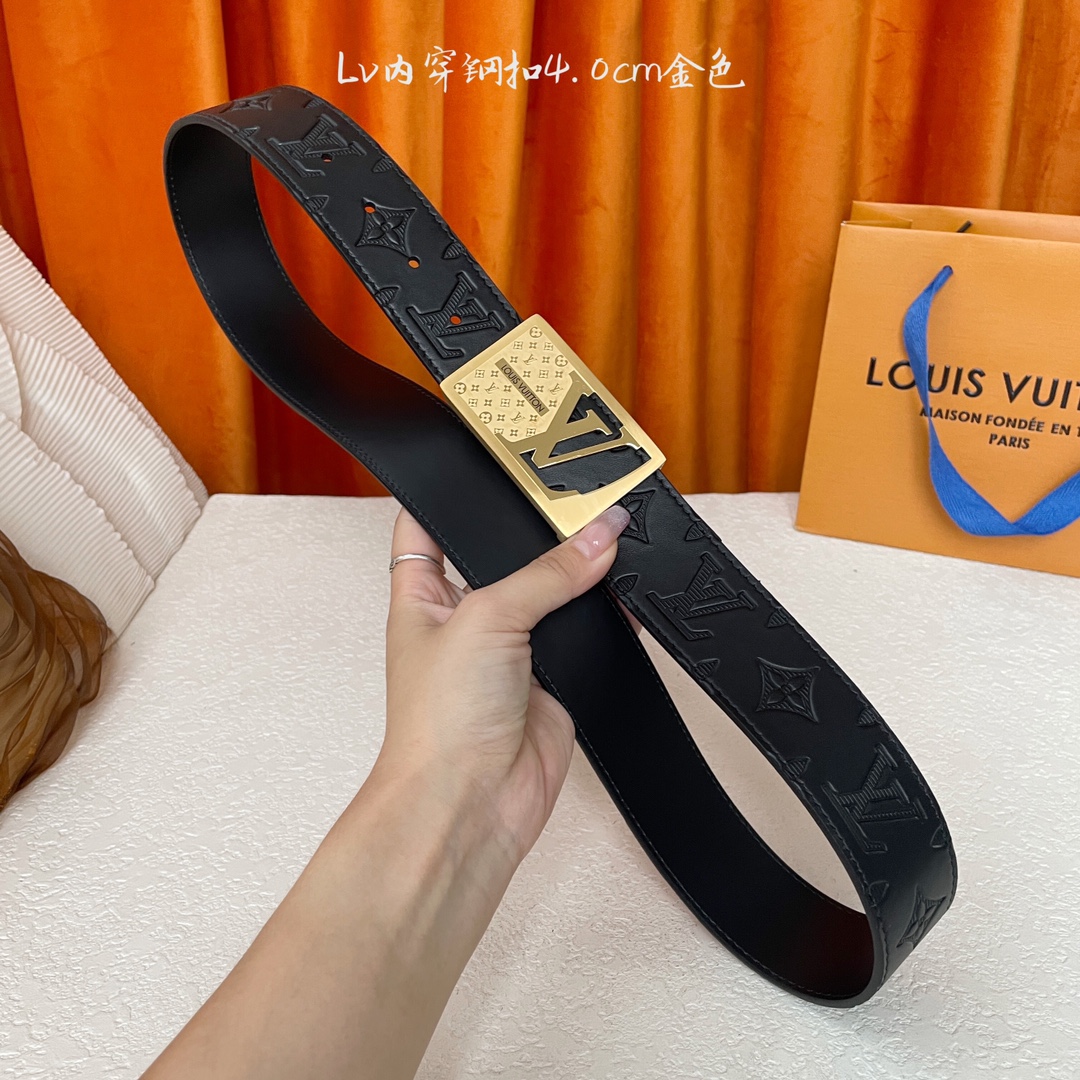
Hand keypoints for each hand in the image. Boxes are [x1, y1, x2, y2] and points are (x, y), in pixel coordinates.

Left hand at [378, 503, 630, 864]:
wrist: (470, 803)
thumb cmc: (438, 720)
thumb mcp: (486, 618)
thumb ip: (547, 574)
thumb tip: (599, 534)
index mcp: (423, 595)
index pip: (427, 525)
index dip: (453, 492)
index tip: (490, 459)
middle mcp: (466, 618)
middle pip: (504, 554)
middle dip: (537, 528)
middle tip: (574, 487)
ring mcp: (512, 649)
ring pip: (552, 593)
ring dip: (579, 569)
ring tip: (609, 525)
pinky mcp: (555, 679)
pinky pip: (587, 635)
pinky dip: (609, 614)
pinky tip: (628, 587)